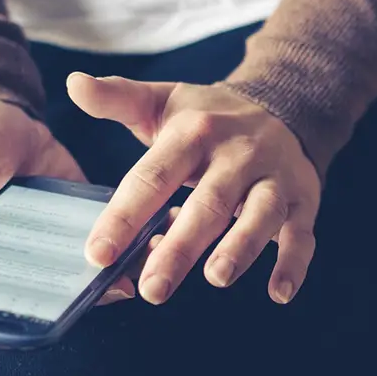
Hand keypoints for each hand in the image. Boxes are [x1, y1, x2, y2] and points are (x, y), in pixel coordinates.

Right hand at [0, 99, 133, 304]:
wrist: (10, 116)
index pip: (5, 286)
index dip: (30, 303)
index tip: (58, 309)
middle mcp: (24, 252)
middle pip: (54, 285)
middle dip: (85, 291)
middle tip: (118, 288)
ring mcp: (58, 236)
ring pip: (86, 265)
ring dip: (115, 269)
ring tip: (146, 268)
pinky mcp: (84, 215)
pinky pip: (110, 235)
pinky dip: (131, 239)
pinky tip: (157, 235)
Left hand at [67, 73, 320, 304]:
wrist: (282, 104)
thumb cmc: (207, 116)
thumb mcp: (161, 101)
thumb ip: (117, 98)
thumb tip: (73, 83)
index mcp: (193, 133)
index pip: (152, 176)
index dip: (123, 216)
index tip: (98, 253)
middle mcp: (235, 154)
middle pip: (206, 203)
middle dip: (179, 248)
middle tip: (152, 289)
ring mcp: (272, 178)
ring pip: (259, 215)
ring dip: (240, 247)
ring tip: (216, 278)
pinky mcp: (303, 199)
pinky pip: (302, 234)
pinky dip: (293, 263)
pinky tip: (279, 293)